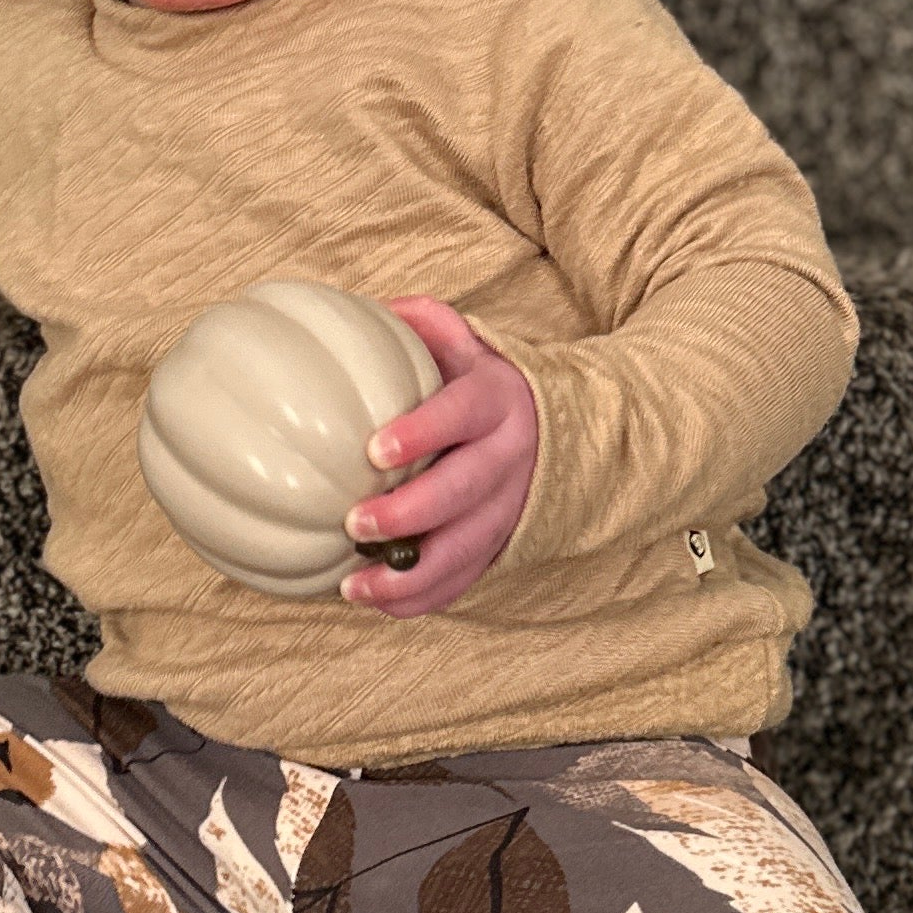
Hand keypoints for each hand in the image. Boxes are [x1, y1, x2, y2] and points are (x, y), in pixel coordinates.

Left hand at [340, 296, 538, 616]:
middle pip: (464, 490)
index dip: (422, 431)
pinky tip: (377, 603)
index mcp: (497, 400)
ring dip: (409, 573)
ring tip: (354, 585)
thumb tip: (369, 310)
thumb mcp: (468, 344)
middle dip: (409, 513)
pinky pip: (466, 579)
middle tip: (353, 523)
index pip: (462, 413)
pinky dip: (422, 598)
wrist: (559, 431)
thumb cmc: (483, 386)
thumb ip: (424, 325)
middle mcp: (510, 457)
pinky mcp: (502, 544)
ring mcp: (509, 508)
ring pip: (465, 548)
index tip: (373, 448)